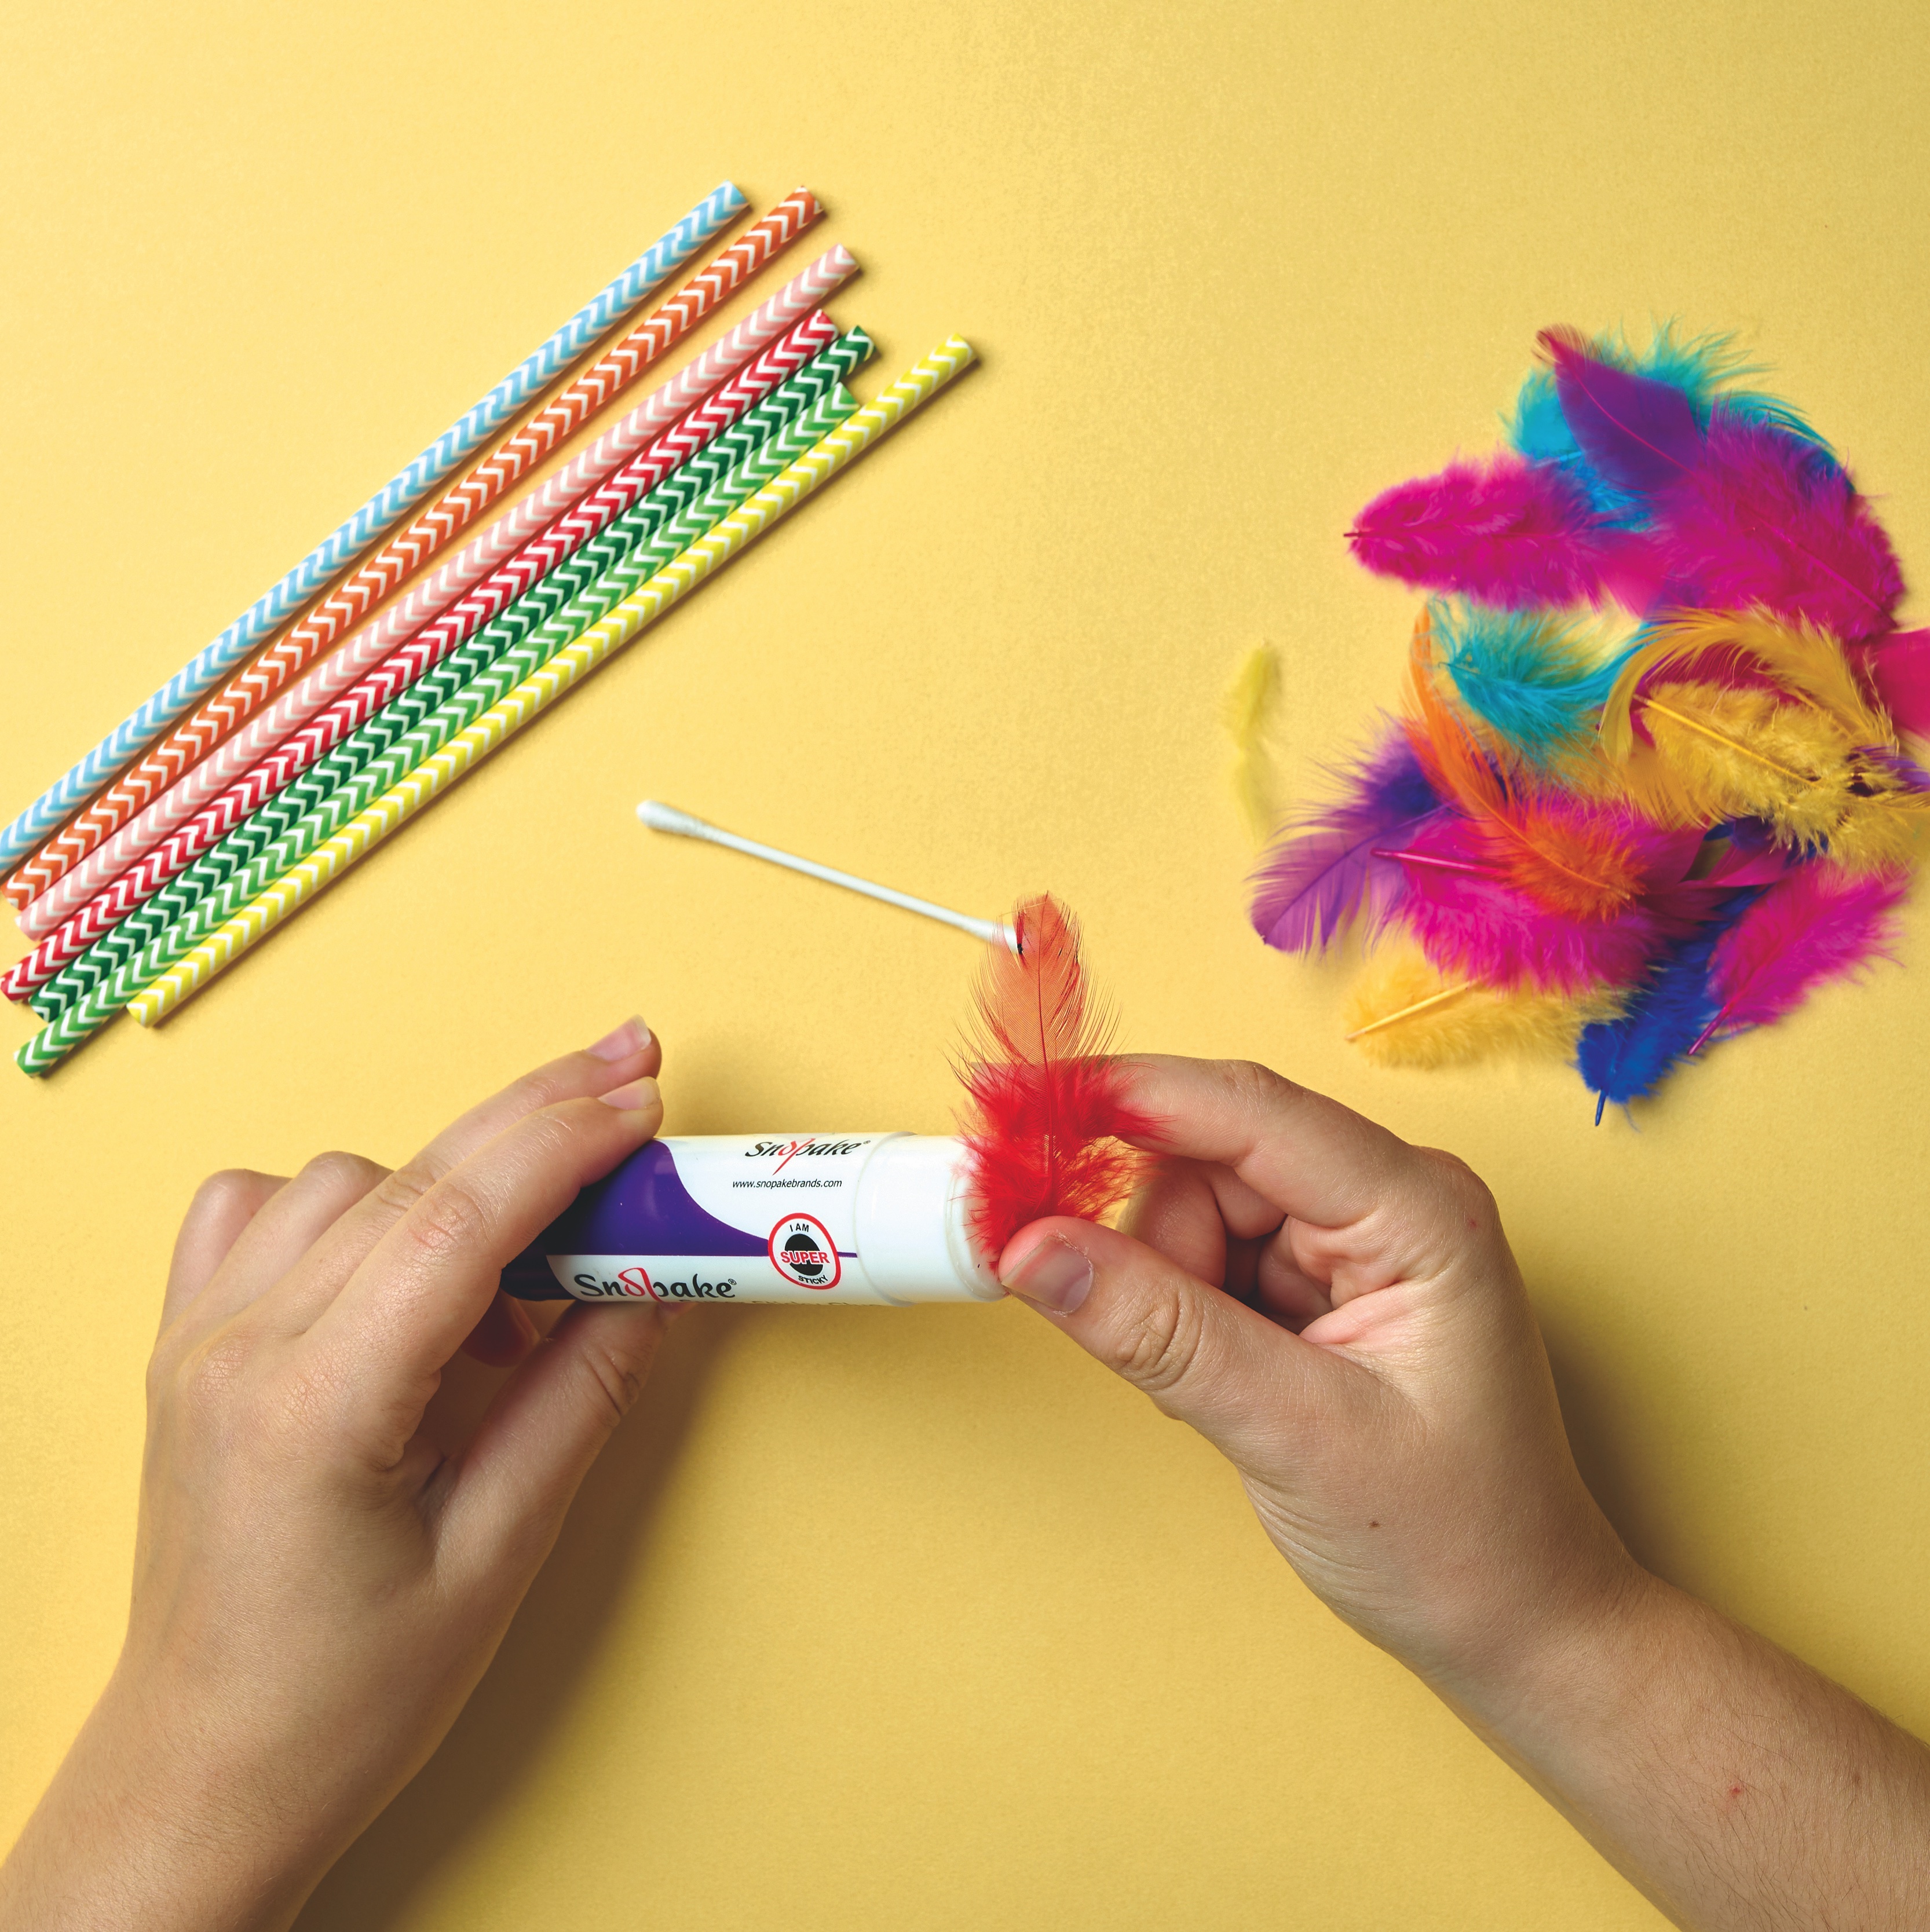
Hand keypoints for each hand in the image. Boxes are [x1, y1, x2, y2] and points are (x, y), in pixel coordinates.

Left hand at [0, 1019, 667, 1931]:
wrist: (207, 1768)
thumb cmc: (348, 1695)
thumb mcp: (500, 1553)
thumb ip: (579, 1395)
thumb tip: (651, 1279)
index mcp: (316, 1406)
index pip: (457, 1219)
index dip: (564, 1141)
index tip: (644, 1101)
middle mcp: (238, 1347)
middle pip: (411, 1176)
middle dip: (538, 1115)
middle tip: (632, 1075)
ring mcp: (198, 1338)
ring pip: (343, 1179)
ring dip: (451, 1185)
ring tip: (522, 1275)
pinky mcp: (187, 1344)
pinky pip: (259, 1210)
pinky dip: (350, 1203)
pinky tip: (401, 1257)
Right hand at [996, 1054, 1632, 1694]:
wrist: (1517, 1623)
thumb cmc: (1454, 1539)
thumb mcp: (1296, 1435)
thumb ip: (1160, 1331)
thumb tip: (1032, 1248)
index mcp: (1417, 1207)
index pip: (1244, 1109)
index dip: (1119, 1093)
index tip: (1013, 1097)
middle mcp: (1388, 1196)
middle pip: (1206, 1158)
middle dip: (1152, 1244)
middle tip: (1155, 1353)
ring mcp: (1355, 1236)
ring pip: (1194, 1207)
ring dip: (1168, 1292)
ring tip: (1224, 1391)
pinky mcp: (1322, 1277)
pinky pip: (1207, 1253)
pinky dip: (1185, 1313)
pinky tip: (1229, 1383)